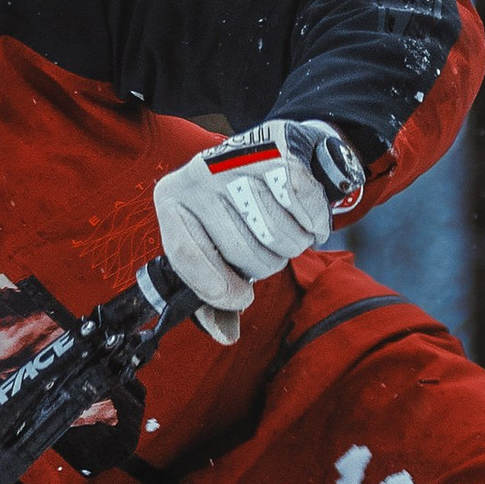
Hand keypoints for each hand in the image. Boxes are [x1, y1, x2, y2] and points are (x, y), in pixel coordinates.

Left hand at [153, 119, 344, 344]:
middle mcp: (197, 175)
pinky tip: (311, 224)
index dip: (217, 288)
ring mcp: (236, 158)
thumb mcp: (213, 247)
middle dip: (263, 265)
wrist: (269, 153)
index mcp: (171, 201)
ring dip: (292, 245)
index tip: (241, 299)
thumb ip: (215, 293)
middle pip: (238, 250)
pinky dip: (313, 223)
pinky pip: (301, 202)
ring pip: (273, 230)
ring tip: (287, 236)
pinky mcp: (277, 148)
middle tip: (268, 253)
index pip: (185, 256)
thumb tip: (226, 335)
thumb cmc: (235, 213)